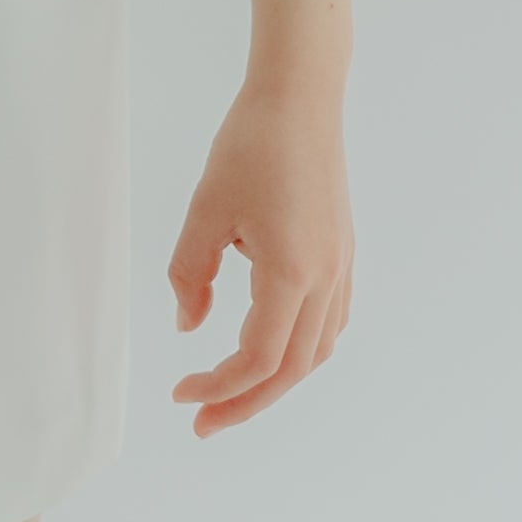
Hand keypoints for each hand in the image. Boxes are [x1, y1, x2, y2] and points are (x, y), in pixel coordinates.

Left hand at [164, 76, 353, 434]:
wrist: (300, 98)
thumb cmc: (250, 146)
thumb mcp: (204, 213)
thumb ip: (191, 278)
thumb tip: (190, 326)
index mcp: (292, 274)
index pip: (258, 358)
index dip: (217, 387)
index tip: (179, 393)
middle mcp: (326, 279)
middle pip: (292, 369)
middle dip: (245, 402)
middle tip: (202, 423)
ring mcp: (341, 267)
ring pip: (317, 351)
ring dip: (275, 381)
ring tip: (233, 394)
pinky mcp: (342, 253)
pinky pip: (330, 323)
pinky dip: (300, 350)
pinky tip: (271, 349)